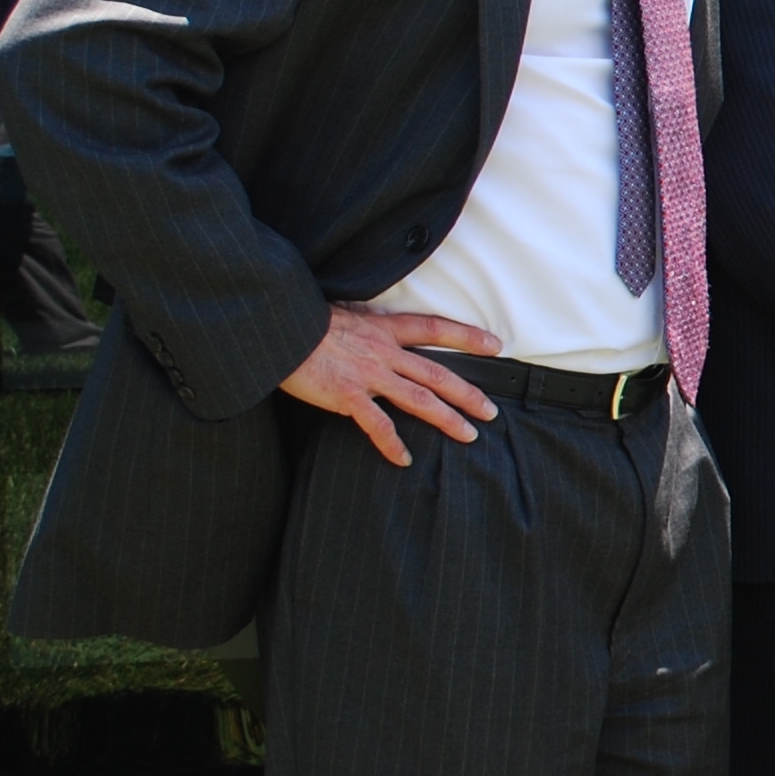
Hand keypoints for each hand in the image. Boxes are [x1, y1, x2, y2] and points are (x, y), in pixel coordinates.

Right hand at [279, 304, 502, 466]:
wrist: (279, 331)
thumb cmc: (309, 324)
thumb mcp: (349, 316)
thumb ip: (371, 329)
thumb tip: (384, 334)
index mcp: (385, 329)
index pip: (435, 330)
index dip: (467, 338)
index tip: (495, 346)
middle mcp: (384, 352)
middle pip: (438, 374)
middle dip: (468, 394)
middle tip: (490, 411)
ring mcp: (368, 375)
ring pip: (419, 399)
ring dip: (447, 418)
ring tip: (469, 434)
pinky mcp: (348, 396)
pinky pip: (377, 424)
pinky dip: (392, 443)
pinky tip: (404, 458)